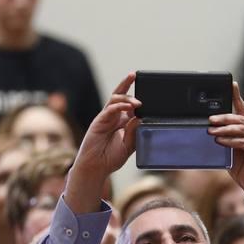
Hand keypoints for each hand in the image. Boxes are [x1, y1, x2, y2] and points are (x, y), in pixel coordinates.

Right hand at [66, 73, 138, 211]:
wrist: (96, 168)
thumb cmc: (111, 158)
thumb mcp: (129, 146)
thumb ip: (135, 132)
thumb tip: (141, 118)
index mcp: (121, 121)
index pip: (129, 104)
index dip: (136, 95)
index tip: (147, 87)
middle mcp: (113, 117)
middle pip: (119, 95)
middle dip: (126, 83)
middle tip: (135, 75)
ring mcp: (105, 118)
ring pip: (114, 100)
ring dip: (126, 97)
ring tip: (138, 102)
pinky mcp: (99, 122)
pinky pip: (109, 110)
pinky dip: (118, 106)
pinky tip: (127, 106)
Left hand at [212, 83, 243, 204]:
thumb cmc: (242, 166)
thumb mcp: (232, 148)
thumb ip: (227, 136)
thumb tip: (210, 127)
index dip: (237, 96)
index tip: (232, 84)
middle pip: (240, 119)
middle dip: (223, 117)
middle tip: (210, 119)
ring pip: (241, 129)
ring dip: (224, 129)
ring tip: (210, 130)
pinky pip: (243, 142)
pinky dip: (230, 141)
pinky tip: (219, 140)